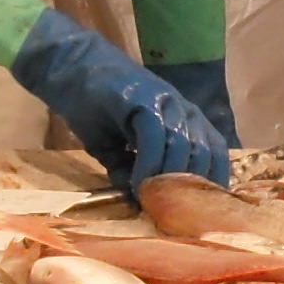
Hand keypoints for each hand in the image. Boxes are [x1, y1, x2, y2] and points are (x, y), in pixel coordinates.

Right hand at [9, 9, 231, 194]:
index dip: (211, 185)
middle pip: (203, 157)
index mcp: (186, 120)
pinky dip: (149, 164)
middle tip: (169, 216)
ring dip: (168, 181)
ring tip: (151, 202)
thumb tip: (139, 205)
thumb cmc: (92, 106)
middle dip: (188, 191)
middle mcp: (184, 110)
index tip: (198, 214)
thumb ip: (129, 172)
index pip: (215, 155)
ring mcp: (166, 103)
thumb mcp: (115, 149)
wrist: (68, 67)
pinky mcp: (144, 100)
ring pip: (183, 149)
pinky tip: (137, 183)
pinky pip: (156, 137)